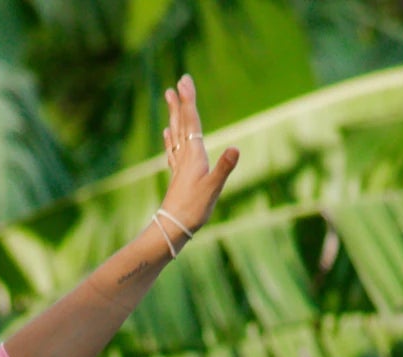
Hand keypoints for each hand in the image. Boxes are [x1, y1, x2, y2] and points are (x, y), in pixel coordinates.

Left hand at [161, 72, 239, 236]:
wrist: (172, 229)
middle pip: (181, 123)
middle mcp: (184, 157)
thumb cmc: (193, 210)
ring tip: (168, 97)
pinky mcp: (176, 176)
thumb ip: (224, 168)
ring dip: (173, 115)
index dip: (188, 101)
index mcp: (194, 155)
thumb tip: (236, 148)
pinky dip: (170, 139)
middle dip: (180, 102)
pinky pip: (172, 151)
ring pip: (175, 134)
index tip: (184, 81)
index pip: (191, 122)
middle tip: (178, 82)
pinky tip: (166, 133)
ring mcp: (179, 166)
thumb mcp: (213, 188)